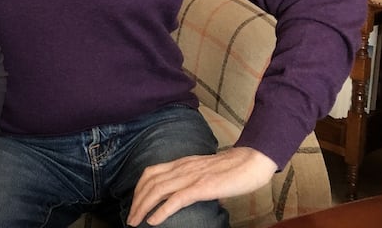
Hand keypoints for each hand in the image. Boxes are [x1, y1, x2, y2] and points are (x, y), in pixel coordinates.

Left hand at [127, 146, 275, 225]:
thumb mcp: (205, 171)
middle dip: (136, 201)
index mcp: (182, 163)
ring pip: (157, 191)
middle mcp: (182, 168)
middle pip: (149, 183)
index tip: (134, 203)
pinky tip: (153, 221)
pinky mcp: (201, 187)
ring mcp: (191, 177)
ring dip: (143, 207)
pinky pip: (176, 199)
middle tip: (130, 218)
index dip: (138, 188)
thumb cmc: (232, 169)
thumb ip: (194, 180)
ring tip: (135, 221)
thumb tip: (189, 195)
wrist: (252, 161)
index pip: (151, 173)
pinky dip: (161, 210)